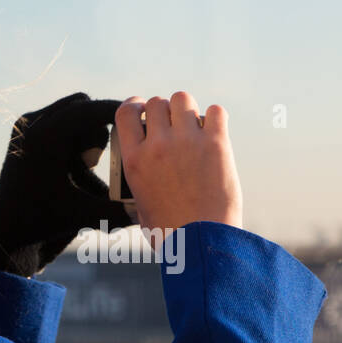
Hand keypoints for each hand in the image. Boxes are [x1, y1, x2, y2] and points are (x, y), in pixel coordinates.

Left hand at [0, 92, 134, 276]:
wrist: (4, 234)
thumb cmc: (42, 225)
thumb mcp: (83, 215)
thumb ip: (119, 209)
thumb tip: (154, 205)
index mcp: (44, 138)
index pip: (90, 109)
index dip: (119, 112)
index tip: (142, 118)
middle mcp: (32, 125)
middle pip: (83, 106)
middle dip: (101, 127)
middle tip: (110, 154)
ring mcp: (27, 128)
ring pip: (72, 113)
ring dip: (87, 134)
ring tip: (87, 165)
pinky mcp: (26, 135)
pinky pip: (60, 122)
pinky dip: (75, 138)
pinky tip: (77, 165)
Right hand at [114, 93, 241, 239]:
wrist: (203, 243)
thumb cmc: (171, 233)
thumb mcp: (140, 206)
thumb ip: (139, 182)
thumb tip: (144, 176)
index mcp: (134, 160)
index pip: (126, 113)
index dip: (135, 105)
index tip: (142, 109)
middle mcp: (158, 146)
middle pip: (157, 103)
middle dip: (164, 111)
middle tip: (174, 126)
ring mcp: (187, 142)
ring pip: (183, 99)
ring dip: (187, 110)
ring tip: (194, 127)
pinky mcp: (216, 144)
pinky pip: (215, 111)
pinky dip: (215, 118)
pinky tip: (215, 131)